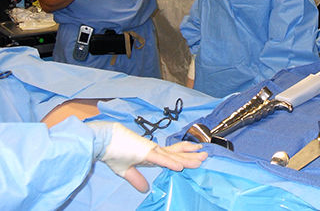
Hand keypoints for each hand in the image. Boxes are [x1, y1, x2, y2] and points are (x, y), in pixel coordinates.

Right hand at [87, 121, 206, 192]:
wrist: (103, 140)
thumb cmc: (113, 152)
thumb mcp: (126, 170)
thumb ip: (136, 179)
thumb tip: (144, 189)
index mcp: (151, 153)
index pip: (171, 153)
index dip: (184, 154)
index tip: (196, 153)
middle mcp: (154, 150)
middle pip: (177, 153)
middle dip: (191, 155)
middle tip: (206, 154)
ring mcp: (150, 150)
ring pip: (173, 155)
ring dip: (187, 158)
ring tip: (201, 158)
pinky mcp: (144, 152)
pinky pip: (159, 159)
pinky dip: (170, 162)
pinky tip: (180, 166)